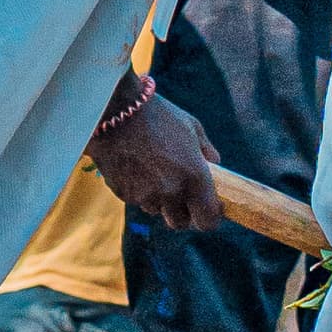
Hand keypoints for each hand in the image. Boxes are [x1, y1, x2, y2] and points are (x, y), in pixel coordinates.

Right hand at [91, 84, 227, 231]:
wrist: (116, 109)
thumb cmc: (159, 115)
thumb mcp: (192, 127)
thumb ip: (207, 151)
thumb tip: (215, 165)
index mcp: (195, 176)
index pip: (207, 220)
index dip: (208, 218)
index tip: (207, 209)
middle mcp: (172, 191)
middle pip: (180, 222)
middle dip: (182, 212)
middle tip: (181, 195)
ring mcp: (146, 195)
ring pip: (157, 210)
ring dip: (159, 200)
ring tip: (154, 172)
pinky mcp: (124, 194)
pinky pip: (137, 200)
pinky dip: (139, 190)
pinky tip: (136, 167)